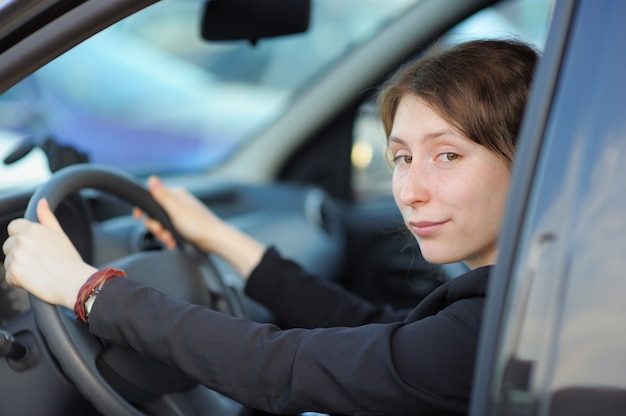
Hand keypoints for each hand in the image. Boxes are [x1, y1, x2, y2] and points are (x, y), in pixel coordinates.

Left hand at [3, 199, 96, 309]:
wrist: (75, 283)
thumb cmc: (70, 262)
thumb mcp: (60, 235)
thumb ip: (47, 218)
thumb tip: (42, 202)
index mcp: (34, 229)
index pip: (13, 226)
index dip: (21, 237)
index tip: (32, 247)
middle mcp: (23, 240)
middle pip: (8, 245)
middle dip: (19, 254)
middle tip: (39, 262)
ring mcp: (17, 256)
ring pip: (8, 262)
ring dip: (18, 268)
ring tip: (38, 272)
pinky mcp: (14, 272)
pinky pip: (9, 277)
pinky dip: (19, 281)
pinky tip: (34, 281)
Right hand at [136, 176, 265, 277]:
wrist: (214, 240)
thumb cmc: (198, 225)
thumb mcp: (176, 210)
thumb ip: (162, 196)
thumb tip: (152, 178)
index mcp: (176, 195)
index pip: (152, 197)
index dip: (144, 209)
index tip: (139, 218)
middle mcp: (177, 203)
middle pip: (154, 214)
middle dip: (155, 226)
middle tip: (162, 233)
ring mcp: (180, 215)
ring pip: (161, 224)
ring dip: (162, 234)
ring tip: (169, 240)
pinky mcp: (183, 225)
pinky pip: (169, 230)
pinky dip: (168, 238)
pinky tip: (173, 242)